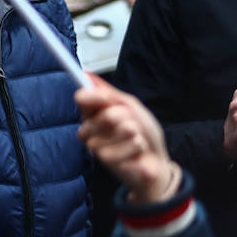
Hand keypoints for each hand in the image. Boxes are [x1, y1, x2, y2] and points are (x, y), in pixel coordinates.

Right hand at [75, 75, 178, 204]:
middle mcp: (90, 129)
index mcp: (93, 113)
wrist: (155, 161)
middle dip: (127, 117)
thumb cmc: (142, 133)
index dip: (92, 95)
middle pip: (107, 114)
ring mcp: (96, 146)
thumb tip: (87, 75)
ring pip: (121, 129)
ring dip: (136, 133)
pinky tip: (136, 152)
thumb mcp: (130, 106)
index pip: (82, 99)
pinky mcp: (106, 160)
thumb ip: (109, 93)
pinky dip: (139, 146)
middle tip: (131, 126)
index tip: (104, 97)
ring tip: (135, 139)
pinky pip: (129, 145)